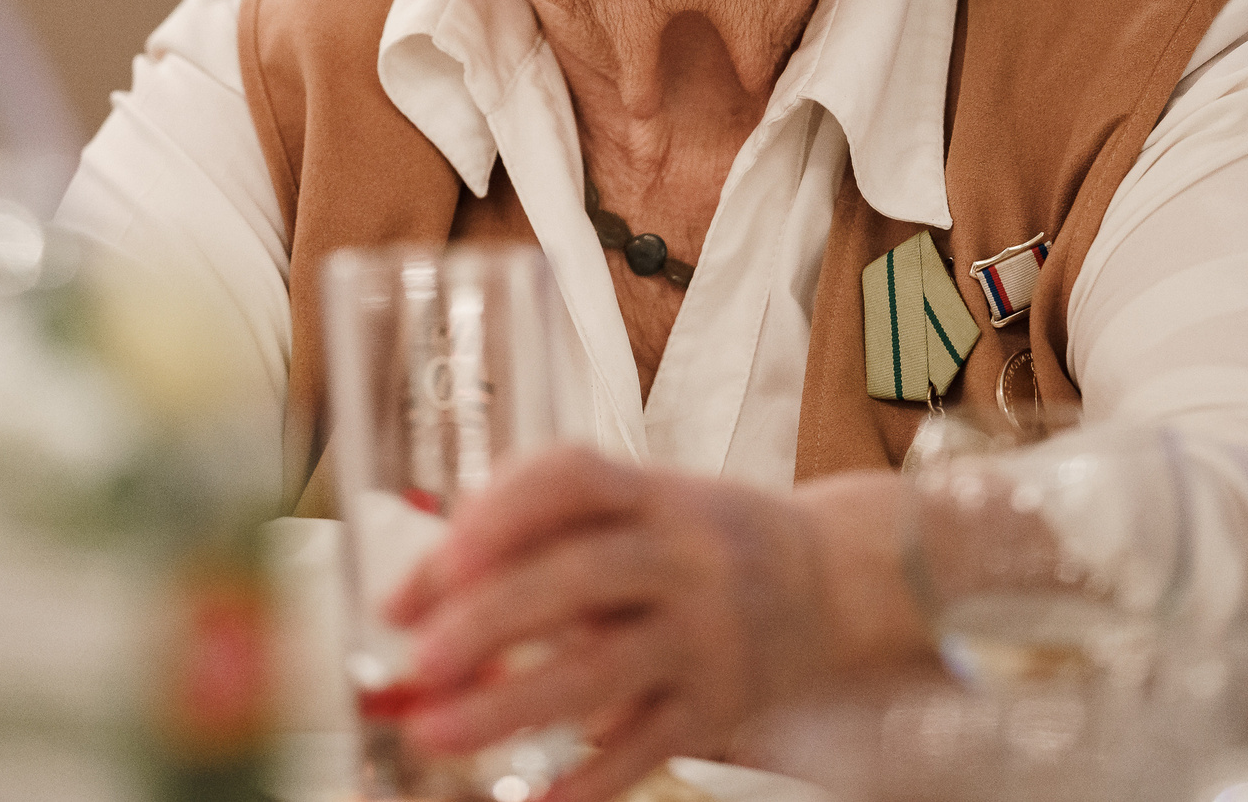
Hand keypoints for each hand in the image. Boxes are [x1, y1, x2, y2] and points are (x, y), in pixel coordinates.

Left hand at [385, 447, 925, 801]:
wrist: (834, 579)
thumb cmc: (696, 539)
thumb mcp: (637, 506)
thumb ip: (535, 535)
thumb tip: (413, 600)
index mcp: (650, 491)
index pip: (569, 478)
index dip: (497, 513)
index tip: (435, 562)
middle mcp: (682, 553)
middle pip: (578, 578)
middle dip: (488, 621)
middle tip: (418, 661)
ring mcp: (707, 631)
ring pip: (602, 671)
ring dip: (510, 705)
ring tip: (436, 731)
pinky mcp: (722, 702)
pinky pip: (647, 746)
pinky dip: (588, 779)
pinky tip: (533, 801)